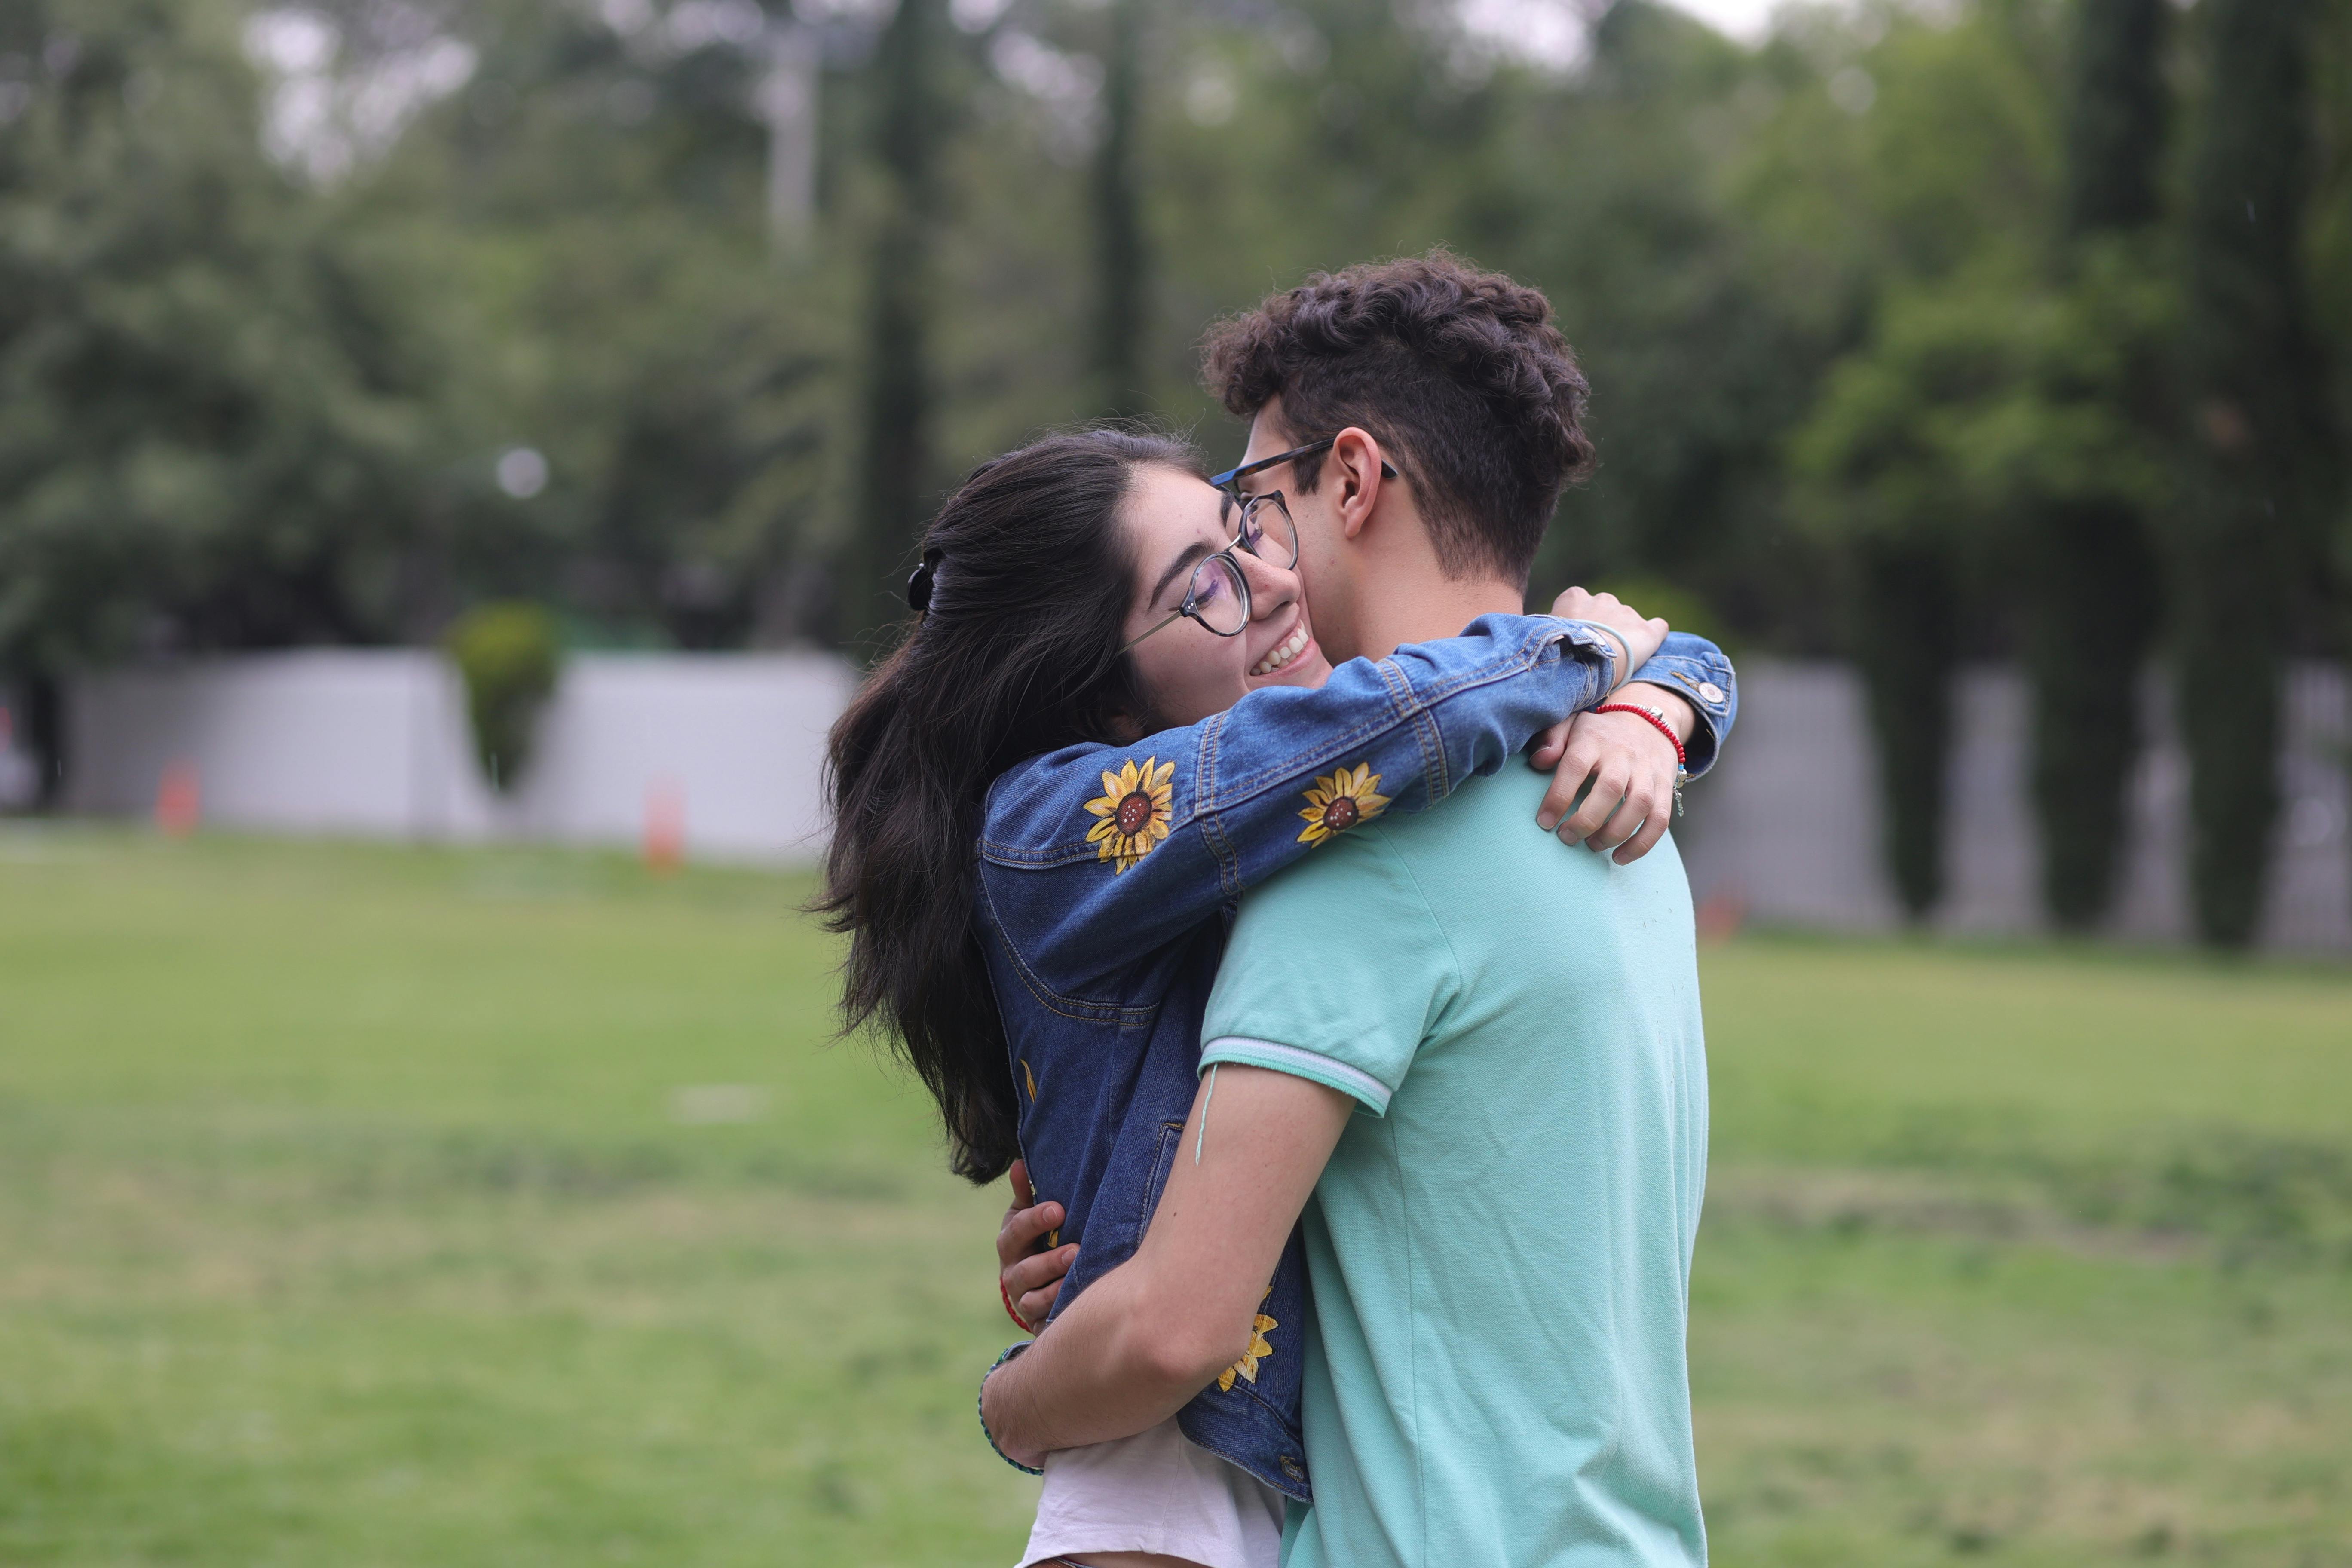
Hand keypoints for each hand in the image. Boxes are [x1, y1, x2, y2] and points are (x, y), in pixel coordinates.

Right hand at [997, 1159, 1075, 1330]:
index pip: (1016, 1229)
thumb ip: (1025, 1193)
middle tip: (1075, 1250)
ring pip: (1033, 1295)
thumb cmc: (1037, 1241)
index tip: (1058, 1209)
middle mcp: (1011, 1271)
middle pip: (1024, 1267)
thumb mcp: (1029, 1217)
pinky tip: (1078, 1299)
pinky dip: (1058, 1306)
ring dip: (1057, 1285)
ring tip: (1079, 1274)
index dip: (1035, 1220)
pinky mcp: (1034, 1317)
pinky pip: (1043, 1315)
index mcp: (1010, 1241)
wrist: (1034, 1286)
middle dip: (1049, 1258)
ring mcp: (1022, 1297)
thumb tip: (1018, 1162)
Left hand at [1527, 683, 1693, 862]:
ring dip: (1614, 834)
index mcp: (1594, 740)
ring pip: (1639, 806)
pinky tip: (1620, 857)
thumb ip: (1551, 739)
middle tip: (1567, 837)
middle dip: (1587, 821)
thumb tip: (1539, 762)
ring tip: (1592, 845)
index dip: (1559, 796)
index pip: (1575, 766)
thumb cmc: (1599, 733)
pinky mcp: (1665, 788)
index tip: (1544, 821)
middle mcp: (1624, 756)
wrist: (1648, 720)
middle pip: (1610, 789)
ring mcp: (1647, 773)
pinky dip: (1642, 844)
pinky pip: (1660, 820)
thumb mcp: (1571, 725)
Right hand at [1549, 587, 1665, 682]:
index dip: (1578, 622)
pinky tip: (1648, 645)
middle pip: (1604, 611)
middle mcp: (1602, 599)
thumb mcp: (1544, 634)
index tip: (1576, 638)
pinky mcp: (1647, 631)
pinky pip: (1657, 627)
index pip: (1577, 603)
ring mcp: (1626, 612)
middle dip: (1602, 627)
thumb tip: (1552, 634)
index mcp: (1575, 597)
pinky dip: (1654, 634)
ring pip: (1626, 621)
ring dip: (1622, 634)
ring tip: (1614, 659)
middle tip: (1595, 651)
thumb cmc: (1556, 651)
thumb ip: (1553, 627)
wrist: (1582, 663)